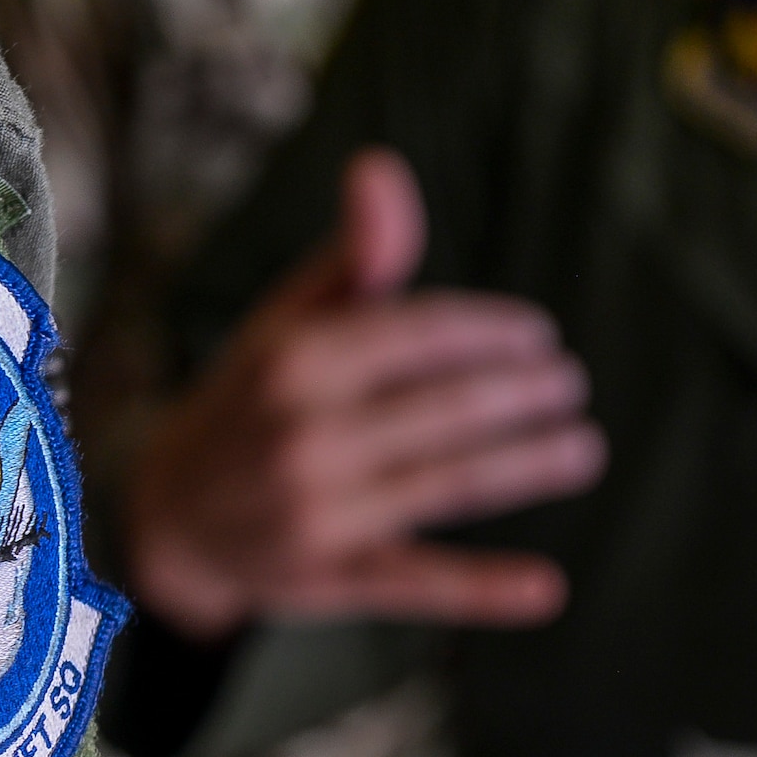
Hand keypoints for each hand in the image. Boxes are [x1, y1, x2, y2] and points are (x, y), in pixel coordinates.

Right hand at [123, 147, 605, 637]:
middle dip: (523, 394)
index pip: (423, 334)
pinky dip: (486, 589)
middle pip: (448, 408)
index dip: (494, 334)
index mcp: (295, 359)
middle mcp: (305, 435)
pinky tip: (546, 589)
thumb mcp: (287, 322)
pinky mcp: (333, 581)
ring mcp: (319, 513)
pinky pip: (420, 583)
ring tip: (583, 448)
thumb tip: (384, 167)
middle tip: (570, 385)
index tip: (539, 337)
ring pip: (452, 483)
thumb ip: (353, 256)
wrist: (173, 516)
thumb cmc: (255, 402)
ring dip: (531, 464)